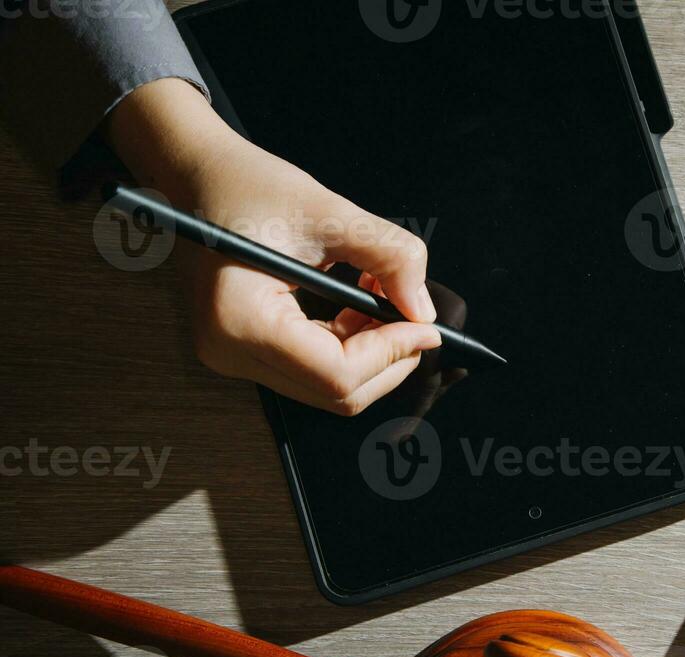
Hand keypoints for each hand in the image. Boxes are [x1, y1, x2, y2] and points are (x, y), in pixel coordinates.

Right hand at [104, 78, 440, 415]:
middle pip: (335, 393)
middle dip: (387, 359)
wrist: (198, 177)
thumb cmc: (250, 185)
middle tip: (417, 318)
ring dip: (371, 352)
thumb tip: (425, 311)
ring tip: (384, 296)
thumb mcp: (329, 212)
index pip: (337, 374)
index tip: (428, 328)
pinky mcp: (243, 351)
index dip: (392, 354)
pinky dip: (348, 345)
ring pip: (328, 387)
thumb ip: (389, 257)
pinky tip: (360, 306)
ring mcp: (233, 357)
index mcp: (240, 321)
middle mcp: (230, 352)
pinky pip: (312, 369)